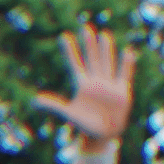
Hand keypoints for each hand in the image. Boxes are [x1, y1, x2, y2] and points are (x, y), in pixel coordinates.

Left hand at [30, 26, 136, 144]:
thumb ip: (54, 105)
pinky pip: (124, 74)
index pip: (75, 64)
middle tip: (86, 28)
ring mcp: (109, 85)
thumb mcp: (69, 113)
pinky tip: (128, 52)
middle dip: (89, 44)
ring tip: (104, 34)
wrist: (102, 135)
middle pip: (91, 59)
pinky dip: (126, 64)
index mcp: (82, 85)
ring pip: (107, 63)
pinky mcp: (121, 91)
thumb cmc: (84, 126)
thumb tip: (35, 100)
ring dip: (106, 49)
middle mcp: (95, 82)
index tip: (64, 36)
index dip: (70, 51)